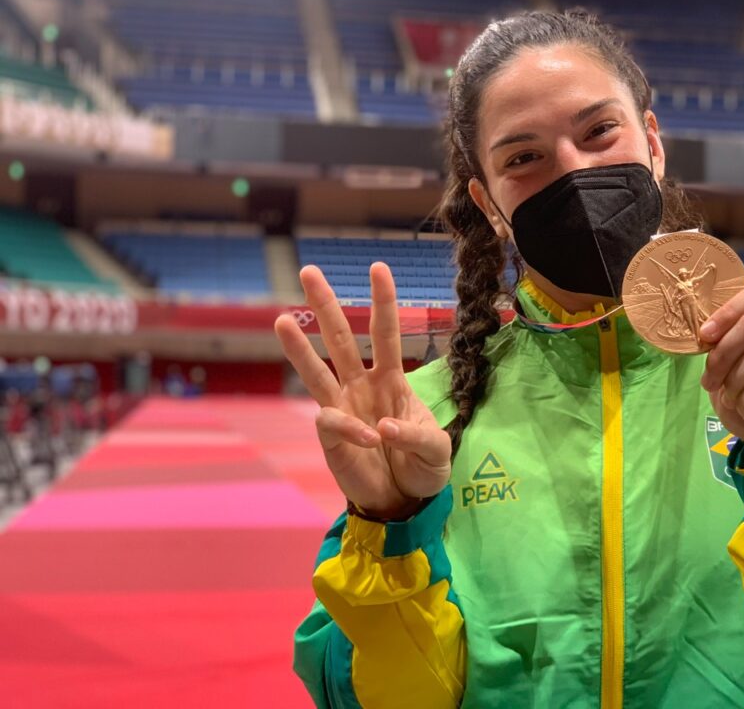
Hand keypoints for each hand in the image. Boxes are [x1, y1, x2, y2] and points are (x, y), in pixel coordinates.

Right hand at [274, 263, 450, 519]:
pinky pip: (331, 421)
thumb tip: (382, 426)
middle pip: (341, 339)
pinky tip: (371, 440)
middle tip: (309, 271)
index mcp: (392, 379)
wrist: (403, 502)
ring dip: (299, 347)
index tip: (378, 267)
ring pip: (317, 371)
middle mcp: (362, 386)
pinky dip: (350, 428)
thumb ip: (416, 435)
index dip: (383, 302)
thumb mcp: (436, 449)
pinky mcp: (331, 437)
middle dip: (326, 306)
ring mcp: (342, 408)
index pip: (385, 333)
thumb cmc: (422, 467)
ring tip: (282, 319)